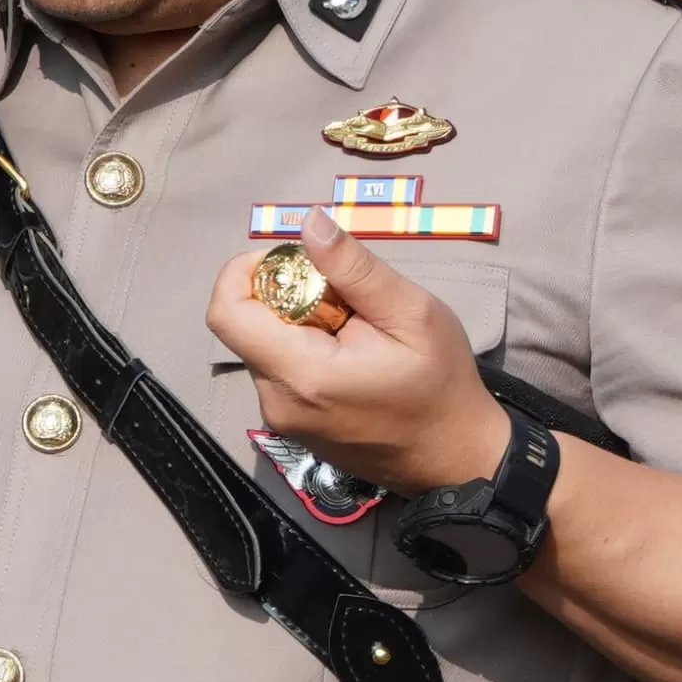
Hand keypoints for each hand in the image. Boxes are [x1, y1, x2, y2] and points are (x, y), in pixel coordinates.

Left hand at [203, 211, 504, 494]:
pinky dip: (302, 348)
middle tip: (343, 294)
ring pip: (262, 345)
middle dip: (284, 293)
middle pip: (246, 325)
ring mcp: (281, 418)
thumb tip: (309, 223)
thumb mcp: (412, 314)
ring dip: (296, 321)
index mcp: (300, 374)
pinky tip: (348, 353)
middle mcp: (276, 400)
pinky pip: (277, 369)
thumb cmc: (441, 385)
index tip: (293, 260)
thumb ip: (354, 269)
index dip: (245, 271)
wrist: (455, 459)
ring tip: (354, 326)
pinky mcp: (290, 425)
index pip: (226, 312)